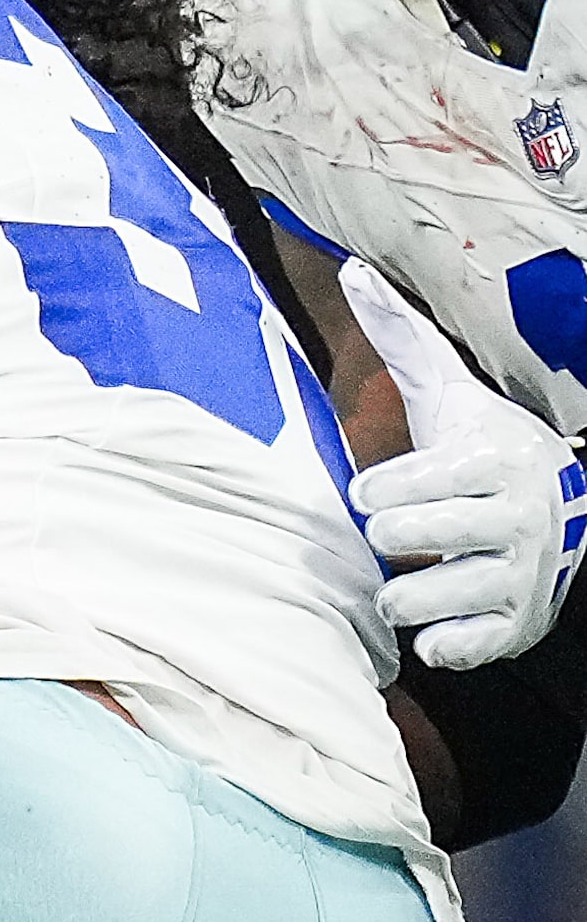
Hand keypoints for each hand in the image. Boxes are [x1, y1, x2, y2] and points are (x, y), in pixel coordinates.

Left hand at [341, 258, 586, 669]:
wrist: (565, 507)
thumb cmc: (479, 445)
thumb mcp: (448, 390)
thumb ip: (400, 336)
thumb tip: (355, 272)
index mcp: (490, 462)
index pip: (401, 485)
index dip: (374, 488)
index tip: (373, 487)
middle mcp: (513, 521)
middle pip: (403, 538)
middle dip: (385, 535)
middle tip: (394, 529)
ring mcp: (518, 577)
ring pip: (419, 599)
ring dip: (398, 593)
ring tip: (408, 574)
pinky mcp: (518, 627)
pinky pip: (457, 649)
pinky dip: (438, 642)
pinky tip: (437, 619)